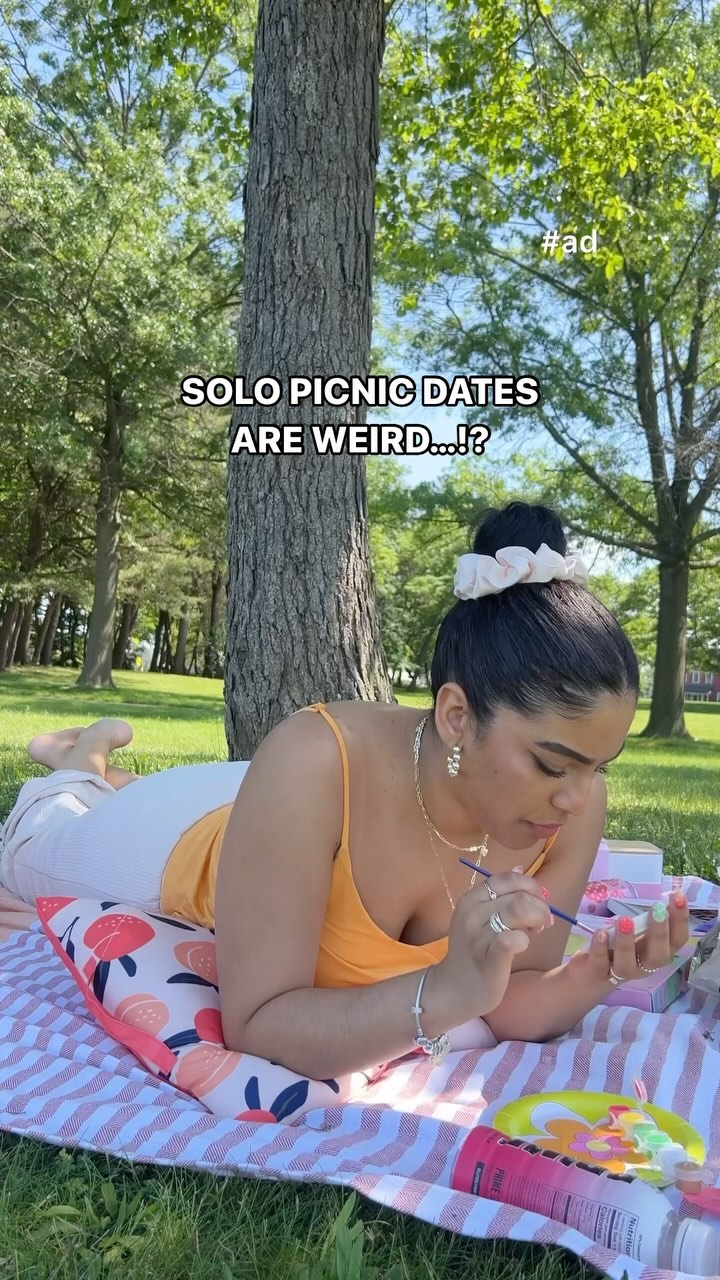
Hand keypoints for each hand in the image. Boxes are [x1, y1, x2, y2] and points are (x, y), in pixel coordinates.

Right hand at [431, 871, 552, 1022]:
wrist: (454, 989)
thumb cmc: (474, 952)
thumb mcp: (480, 917)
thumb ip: (500, 895)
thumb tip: (519, 867)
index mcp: (471, 899)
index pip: (508, 879)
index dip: (531, 887)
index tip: (539, 902)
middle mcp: (471, 913)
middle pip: (519, 896)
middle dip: (540, 907)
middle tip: (542, 923)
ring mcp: (478, 936)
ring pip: (519, 911)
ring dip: (537, 920)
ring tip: (535, 932)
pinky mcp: (488, 959)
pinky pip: (512, 939)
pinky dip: (525, 939)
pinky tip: (523, 945)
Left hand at [566, 892, 689, 987]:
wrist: (594, 974)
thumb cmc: (623, 947)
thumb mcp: (638, 932)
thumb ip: (650, 919)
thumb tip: (665, 896)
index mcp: (658, 952)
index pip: (677, 940)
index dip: (681, 920)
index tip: (679, 896)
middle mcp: (644, 966)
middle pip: (658, 956)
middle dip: (660, 933)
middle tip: (658, 909)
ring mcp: (621, 972)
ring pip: (627, 963)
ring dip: (627, 942)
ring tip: (624, 919)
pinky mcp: (599, 974)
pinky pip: (600, 963)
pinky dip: (601, 947)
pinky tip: (601, 932)